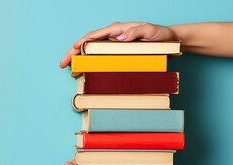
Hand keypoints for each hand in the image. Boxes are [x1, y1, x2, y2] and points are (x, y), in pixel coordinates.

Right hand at [59, 21, 176, 68]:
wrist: (169, 39)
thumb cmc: (160, 35)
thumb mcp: (150, 32)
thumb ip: (136, 32)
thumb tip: (119, 37)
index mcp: (117, 29)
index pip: (94, 35)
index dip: (81, 43)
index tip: (72, 50)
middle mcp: (113, 34)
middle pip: (88, 42)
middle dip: (73, 52)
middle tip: (63, 63)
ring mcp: (114, 42)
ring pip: (91, 48)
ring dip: (78, 57)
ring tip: (68, 67)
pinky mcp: (117, 49)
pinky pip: (99, 54)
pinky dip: (89, 60)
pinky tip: (84, 67)